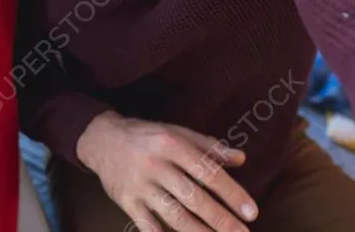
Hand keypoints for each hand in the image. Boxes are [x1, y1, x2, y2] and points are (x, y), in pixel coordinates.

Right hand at [76, 112, 257, 231]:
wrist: (102, 139)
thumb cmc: (146, 136)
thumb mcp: (177, 132)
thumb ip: (209, 146)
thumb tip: (240, 159)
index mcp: (172, 144)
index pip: (208, 171)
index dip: (231, 193)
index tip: (251, 212)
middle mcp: (156, 165)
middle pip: (193, 196)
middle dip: (220, 219)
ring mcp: (140, 185)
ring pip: (173, 214)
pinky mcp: (126, 201)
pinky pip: (147, 225)